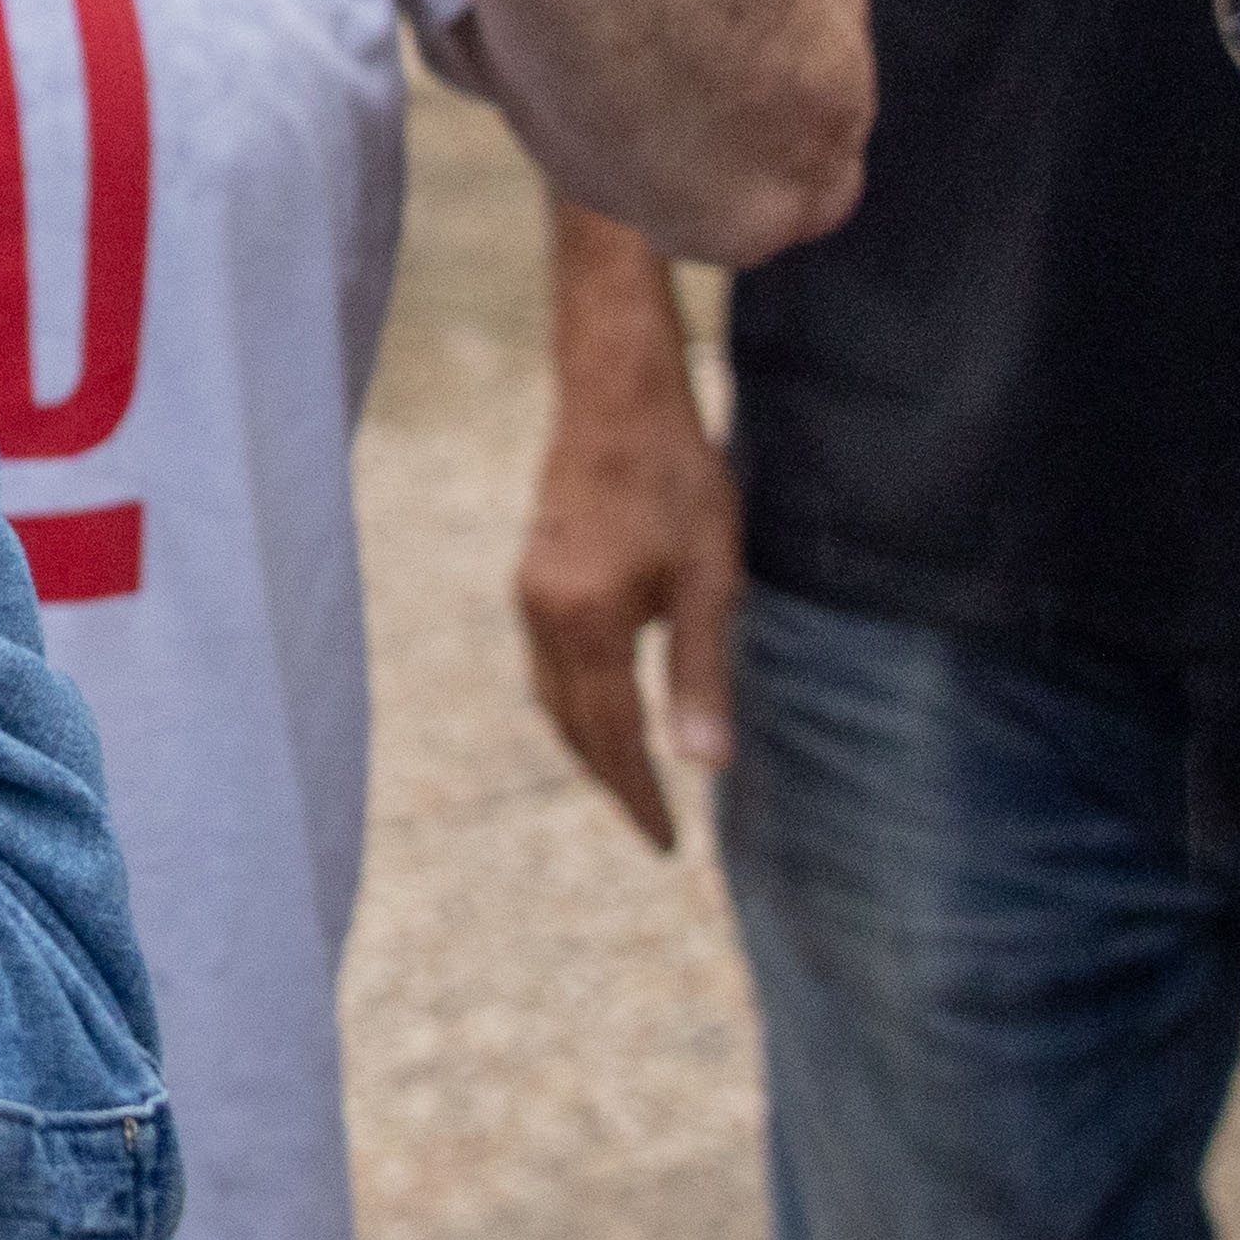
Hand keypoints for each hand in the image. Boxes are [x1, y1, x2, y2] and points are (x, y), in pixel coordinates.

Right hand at [515, 333, 743, 854]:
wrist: (619, 395)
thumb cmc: (678, 480)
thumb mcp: (709, 581)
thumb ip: (701, 675)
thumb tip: (706, 765)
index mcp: (587, 623)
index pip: (611, 737)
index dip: (639, 795)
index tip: (667, 843)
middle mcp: (543, 615)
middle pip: (570, 726)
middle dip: (609, 780)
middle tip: (652, 825)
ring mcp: (529, 593)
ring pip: (551, 696)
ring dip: (587, 744)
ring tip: (631, 780)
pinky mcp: (532, 573)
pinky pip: (545, 663)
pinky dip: (574, 702)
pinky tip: (605, 706)